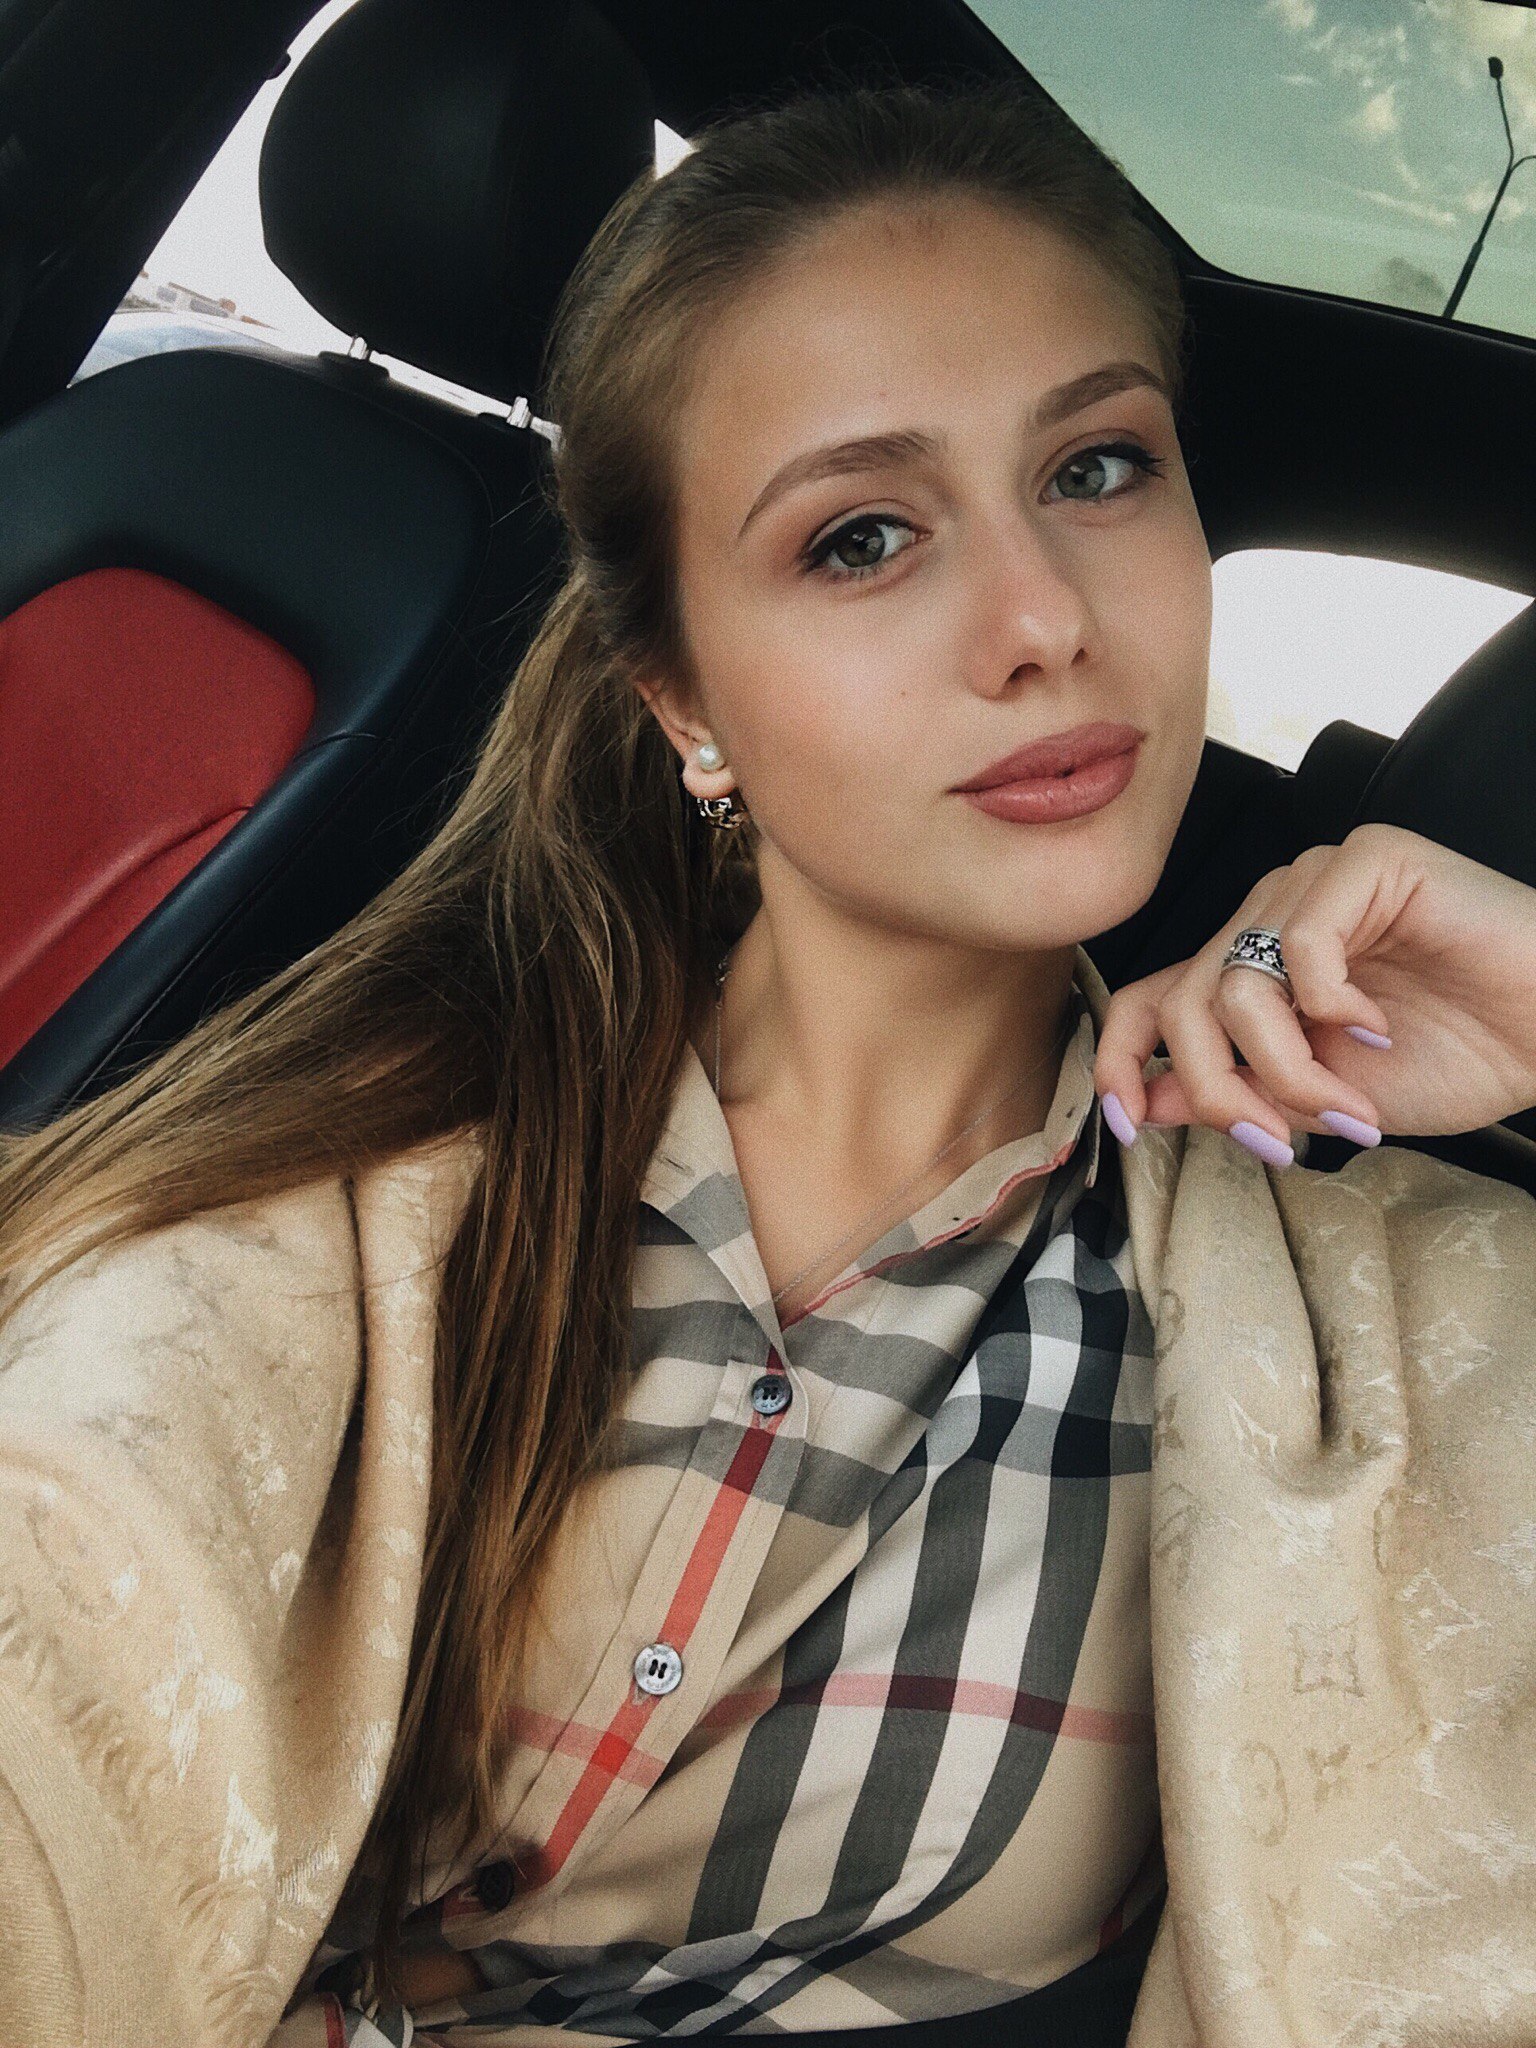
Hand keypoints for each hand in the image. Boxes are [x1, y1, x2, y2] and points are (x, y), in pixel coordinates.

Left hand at [1093, 823, 1535, 1159]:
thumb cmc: (1459, 1057)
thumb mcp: (1323, 1101)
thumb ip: (1236, 1093)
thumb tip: (1143, 1104)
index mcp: (1253, 963)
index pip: (1152, 998)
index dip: (1120, 1061)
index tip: (1126, 1129)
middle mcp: (1271, 914)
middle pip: (1186, 1005)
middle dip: (1222, 1093)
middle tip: (1283, 1142)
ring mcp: (1315, 881)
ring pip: (1235, 985)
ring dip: (1288, 1070)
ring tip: (1351, 1107)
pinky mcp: (1368, 860)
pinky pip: (1301, 943)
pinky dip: (1333, 1008)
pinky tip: (1380, 1028)